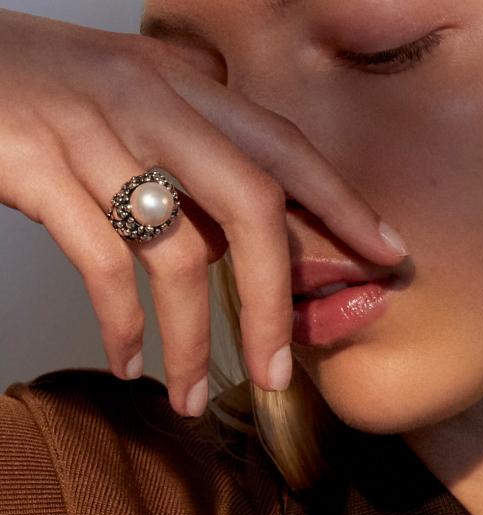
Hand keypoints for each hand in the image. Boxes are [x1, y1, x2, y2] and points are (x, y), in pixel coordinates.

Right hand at [0, 8, 407, 415]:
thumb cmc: (55, 92)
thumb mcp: (142, 101)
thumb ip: (204, 150)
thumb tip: (260, 223)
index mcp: (188, 88)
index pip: (286, 150)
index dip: (343, 205)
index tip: (385, 254)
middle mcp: (152, 103)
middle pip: (251, 208)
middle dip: (275, 301)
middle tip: (278, 372)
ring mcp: (94, 132)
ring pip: (174, 254)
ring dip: (190, 341)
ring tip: (190, 397)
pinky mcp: (37, 166)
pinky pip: (100, 263)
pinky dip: (122, 325)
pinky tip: (130, 363)